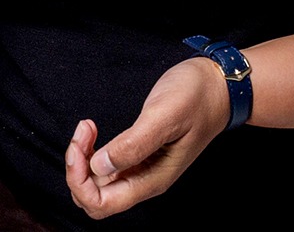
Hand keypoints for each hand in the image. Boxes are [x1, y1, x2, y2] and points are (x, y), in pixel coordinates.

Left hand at [64, 58, 227, 218]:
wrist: (216, 87)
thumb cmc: (195, 99)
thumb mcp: (164, 116)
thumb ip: (134, 144)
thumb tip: (100, 167)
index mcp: (152, 180)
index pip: (102, 204)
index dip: (80, 181)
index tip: (82, 143)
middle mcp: (144, 180)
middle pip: (94, 198)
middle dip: (77, 169)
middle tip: (84, 131)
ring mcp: (140, 169)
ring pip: (96, 184)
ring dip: (82, 159)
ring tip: (87, 128)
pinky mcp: (137, 154)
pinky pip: (103, 167)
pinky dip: (90, 152)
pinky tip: (92, 129)